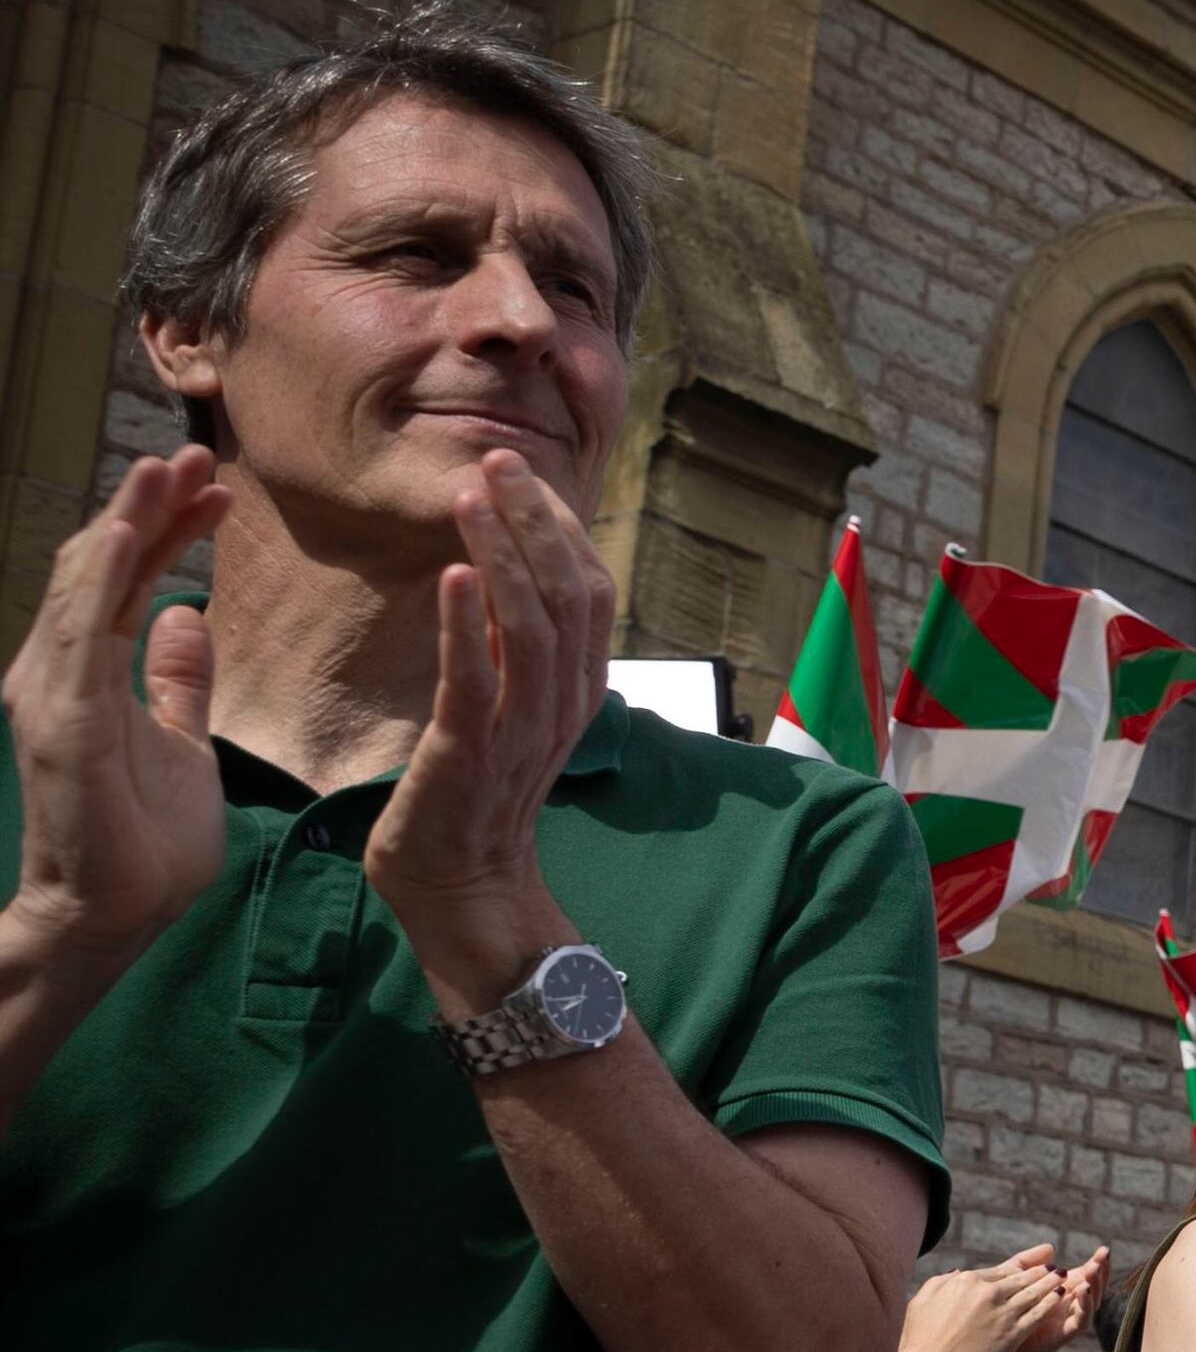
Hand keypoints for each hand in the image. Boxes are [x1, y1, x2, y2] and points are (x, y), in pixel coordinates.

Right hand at [4, 445, 229, 971]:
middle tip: (199, 455)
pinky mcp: (61, 718)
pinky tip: (125, 533)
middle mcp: (60, 669)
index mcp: (93, 672)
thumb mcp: (182, 741)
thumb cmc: (146, 839)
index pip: (128, 581)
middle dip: (149, 507)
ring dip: (126, 521)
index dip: (169, 529)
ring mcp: (53, 690)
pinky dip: (100, 578)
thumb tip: (184, 618)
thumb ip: (177, 682)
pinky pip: (79, 631)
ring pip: (85, 583)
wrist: (114, 911)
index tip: (219, 490)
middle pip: (102, 566)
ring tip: (165, 468)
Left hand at [364, 451, 615, 1007]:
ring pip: (532, 626)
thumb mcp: (511, 713)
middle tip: (495, 461)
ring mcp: (521, 732)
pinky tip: (451, 574)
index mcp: (576, 691)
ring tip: (470, 498)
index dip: (559, 526)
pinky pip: (478, 681)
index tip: (519, 473)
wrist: (463, 890)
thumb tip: (505, 583)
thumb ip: (516, 654)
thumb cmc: (474, 799)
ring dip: (501, 554)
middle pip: (571, 594)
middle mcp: (563, 705)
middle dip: (535, 521)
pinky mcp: (469, 756)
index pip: (588, 589)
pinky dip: (466, 625)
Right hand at [897, 1243, 1084, 1351]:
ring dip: (1051, 1283)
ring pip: (1033, 1292)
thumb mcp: (923, 1299)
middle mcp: (987, 1292)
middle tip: (1055, 1268)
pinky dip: (1051, 1303)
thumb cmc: (919, 1339)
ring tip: (1063, 1277)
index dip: (1019, 1268)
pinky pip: (1038, 1313)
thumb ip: (943, 1281)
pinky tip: (1060, 1297)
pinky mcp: (1012, 1333)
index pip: (1000, 1271)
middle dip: (1040, 1272)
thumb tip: (959, 1272)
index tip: (1030, 1267)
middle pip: (1021, 1278)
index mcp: (966, 1281)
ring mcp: (1002, 1312)